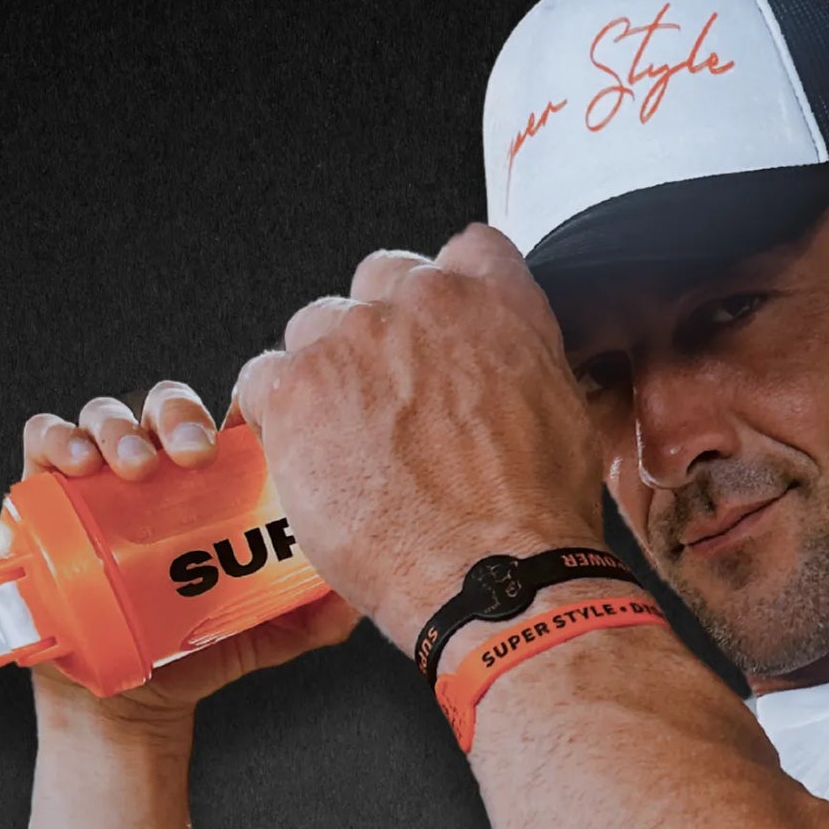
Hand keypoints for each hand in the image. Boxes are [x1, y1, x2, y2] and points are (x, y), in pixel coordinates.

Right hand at [16, 381, 362, 726]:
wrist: (134, 699)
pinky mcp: (47, 495)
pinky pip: (43, 440)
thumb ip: (316, 613)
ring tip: (137, 468)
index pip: (225, 421)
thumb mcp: (270, 630)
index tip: (254, 435)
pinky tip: (79, 464)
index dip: (239, 410)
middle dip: (180, 416)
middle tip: (195, 454)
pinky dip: (58, 438)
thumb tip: (360, 594)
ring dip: (120, 429)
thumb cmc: (200, 649)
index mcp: (210, 483)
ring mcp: (101, 478)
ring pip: (106, 417)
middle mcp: (157, 470)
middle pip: (166, 408)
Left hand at [231, 226, 607, 653]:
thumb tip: (507, 374)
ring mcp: (353, 341)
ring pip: (317, 328)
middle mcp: (421, 303)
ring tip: (349, 442)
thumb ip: (524, 365)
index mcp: (494, 301)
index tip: (441, 338)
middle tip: (393, 404)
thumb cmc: (535, 519)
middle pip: (380, 282)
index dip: (449, 301)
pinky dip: (280, 415)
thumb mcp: (564, 416)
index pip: (464, 252)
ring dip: (328, 374)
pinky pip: (264, 379)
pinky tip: (309, 457)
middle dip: (383, 335)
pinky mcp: (298, 391)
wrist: (497, 576)